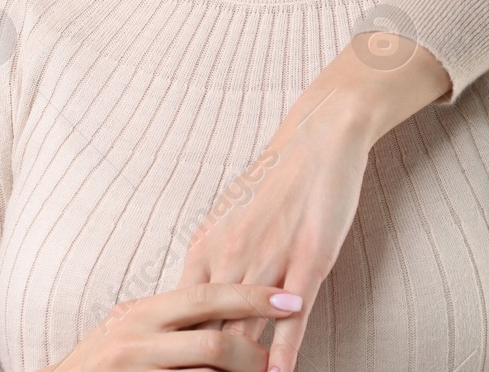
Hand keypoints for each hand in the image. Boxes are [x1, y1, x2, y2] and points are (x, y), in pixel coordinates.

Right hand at [40, 283, 302, 371]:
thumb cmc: (96, 366)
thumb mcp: (127, 331)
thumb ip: (166, 318)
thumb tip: (218, 303)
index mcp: (141, 314)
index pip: (207, 296)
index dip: (253, 297)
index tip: (291, 300)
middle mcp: (135, 341)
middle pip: (213, 342)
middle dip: (255, 352)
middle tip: (277, 361)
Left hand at [175, 32, 452, 371]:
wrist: (316, 140)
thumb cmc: (275, 181)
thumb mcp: (229, 219)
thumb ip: (214, 259)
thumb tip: (196, 293)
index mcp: (205, 249)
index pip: (179, 314)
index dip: (172, 348)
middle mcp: (229, 257)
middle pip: (205, 329)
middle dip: (199, 364)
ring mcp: (267, 261)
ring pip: (244, 329)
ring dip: (237, 368)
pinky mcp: (307, 262)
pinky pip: (290, 316)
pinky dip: (281, 351)